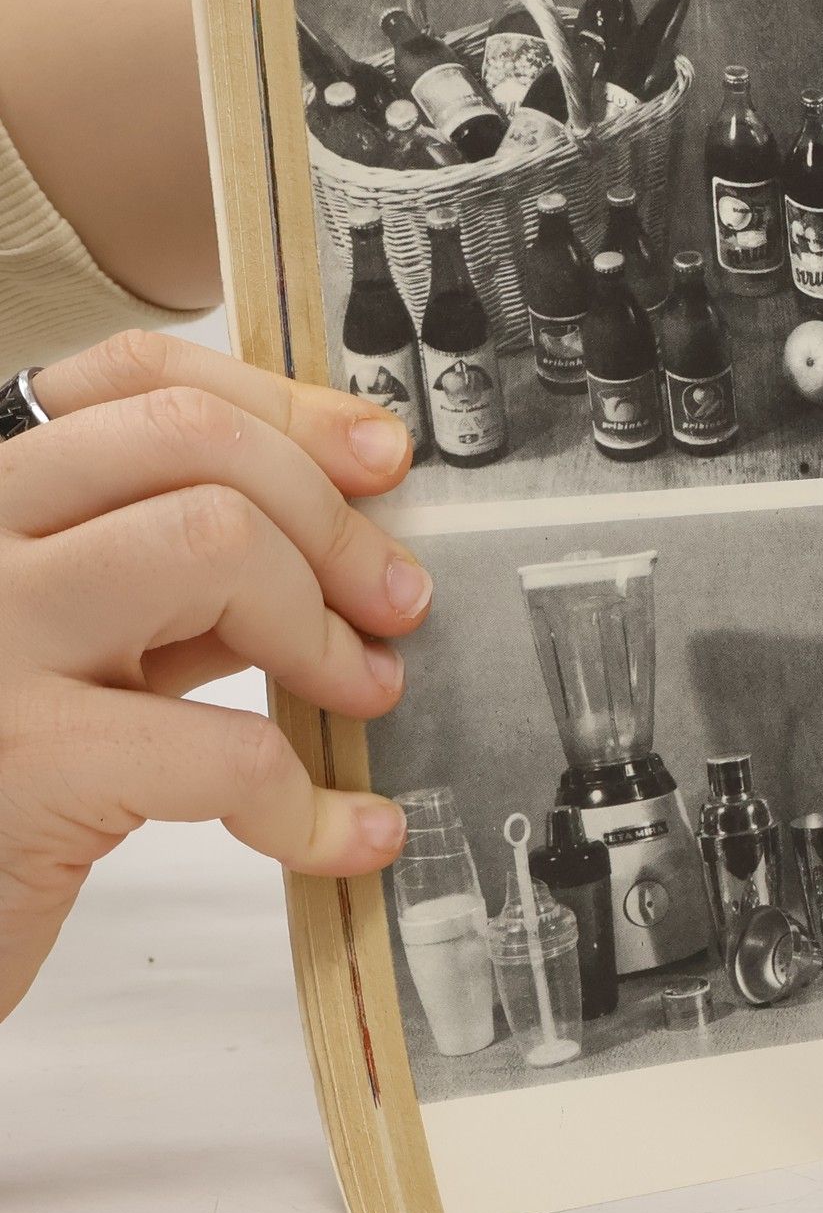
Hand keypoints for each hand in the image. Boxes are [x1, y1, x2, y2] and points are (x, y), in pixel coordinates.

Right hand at [0, 332, 428, 1020]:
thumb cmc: (2, 782)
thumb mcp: (81, 646)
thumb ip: (174, 578)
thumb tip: (343, 532)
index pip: (136, 381)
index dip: (285, 407)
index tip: (381, 458)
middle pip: (195, 447)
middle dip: (331, 522)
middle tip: (394, 603)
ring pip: (214, 545)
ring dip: (321, 628)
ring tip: (362, 693)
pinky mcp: (23, 764)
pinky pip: (226, 749)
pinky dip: (313, 802)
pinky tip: (350, 832)